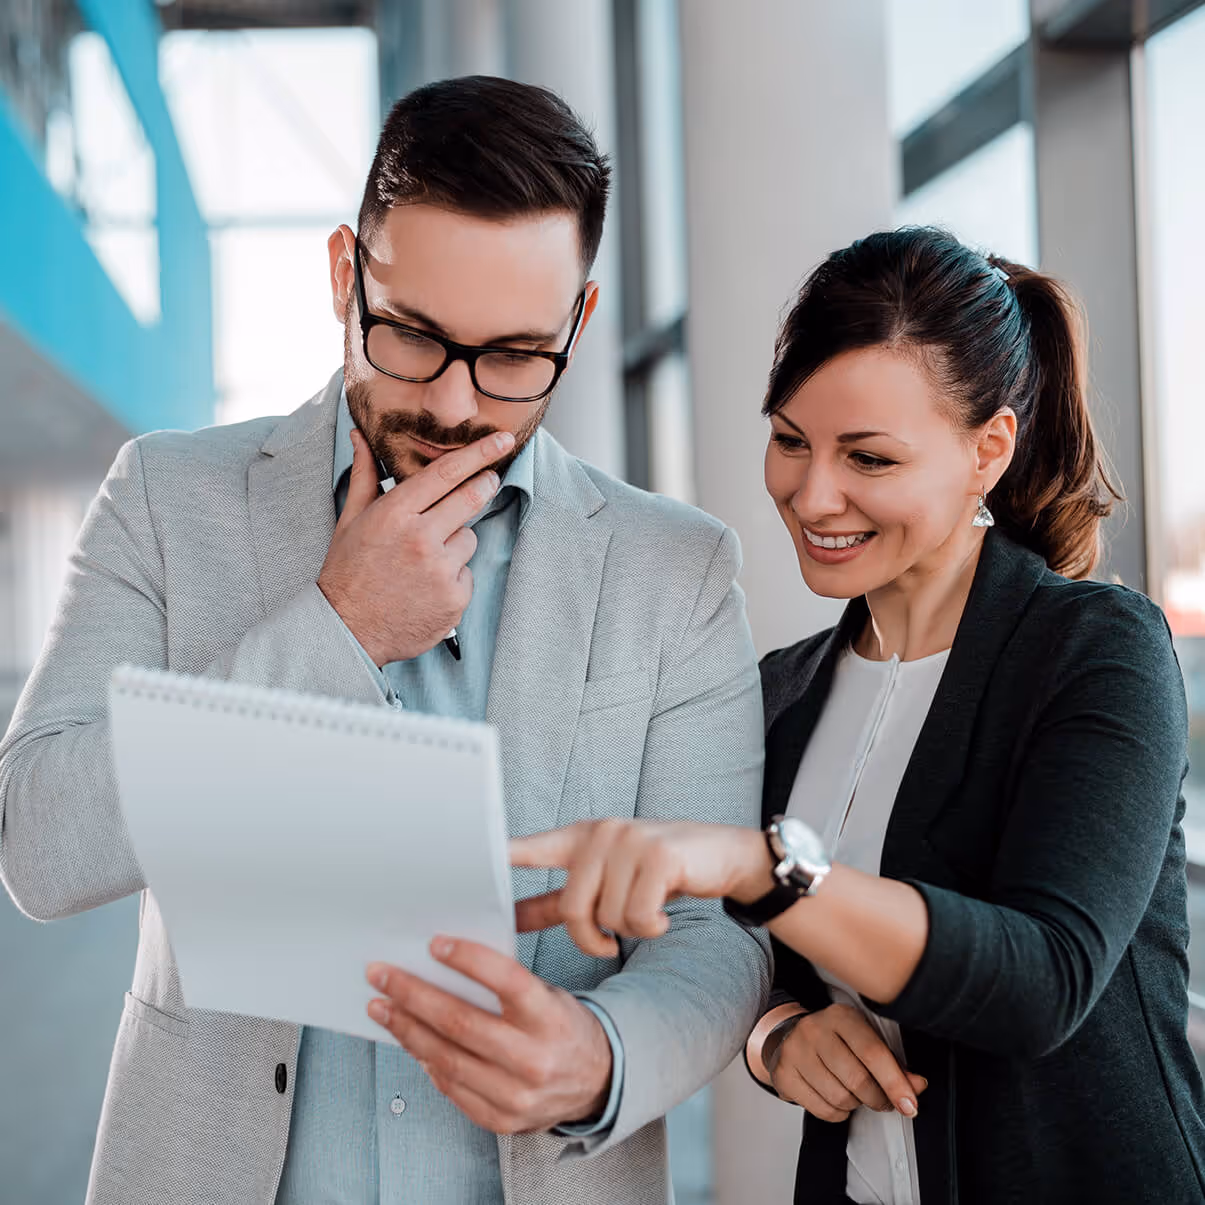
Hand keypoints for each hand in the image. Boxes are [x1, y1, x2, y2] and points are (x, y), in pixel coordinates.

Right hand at [317, 427, 513, 664]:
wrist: (347, 630)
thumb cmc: (348, 571)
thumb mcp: (351, 520)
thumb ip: (364, 475)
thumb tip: (361, 436)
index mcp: (395, 514)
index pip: (446, 473)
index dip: (479, 453)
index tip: (502, 440)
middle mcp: (421, 539)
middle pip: (471, 499)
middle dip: (485, 484)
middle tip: (489, 480)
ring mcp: (440, 571)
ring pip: (469, 539)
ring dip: (456, 543)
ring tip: (424, 561)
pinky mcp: (455, 599)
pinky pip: (467, 574)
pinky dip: (453, 578)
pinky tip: (426, 587)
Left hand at [365, 936, 612, 1133]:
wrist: (597, 1081)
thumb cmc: (562, 1026)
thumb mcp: (548, 994)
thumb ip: (505, 984)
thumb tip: (443, 965)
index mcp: (550, 1017)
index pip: (506, 981)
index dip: (468, 960)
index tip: (434, 944)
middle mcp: (535, 1058)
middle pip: (461, 1023)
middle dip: (413, 995)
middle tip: (383, 976)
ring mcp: (517, 1095)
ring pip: (447, 1058)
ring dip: (407, 1029)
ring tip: (383, 1008)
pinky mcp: (501, 1120)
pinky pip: (452, 1089)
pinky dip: (427, 1063)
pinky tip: (411, 1043)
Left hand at [510, 819, 773, 957]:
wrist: (725, 854)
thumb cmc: (659, 872)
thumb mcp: (608, 877)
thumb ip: (563, 897)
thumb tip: (515, 917)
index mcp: (581, 838)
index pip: (529, 847)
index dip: (497, 859)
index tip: (458, 863)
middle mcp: (600, 834)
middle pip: (571, 908)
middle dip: (589, 939)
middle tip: (609, 944)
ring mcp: (629, 841)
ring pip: (607, 917)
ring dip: (628, 932)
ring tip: (646, 915)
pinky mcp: (658, 855)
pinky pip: (638, 917)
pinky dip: (652, 928)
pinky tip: (664, 916)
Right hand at [771, 1003, 926, 1121]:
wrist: (790, 1036)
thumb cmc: (836, 1041)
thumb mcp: (865, 1040)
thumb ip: (894, 1064)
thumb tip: (916, 1086)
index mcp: (841, 1016)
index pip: (873, 1052)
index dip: (895, 1083)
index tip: (910, 1105)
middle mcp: (815, 1030)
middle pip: (857, 1080)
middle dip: (877, 1099)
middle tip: (881, 1100)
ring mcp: (795, 1051)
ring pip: (840, 1098)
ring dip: (855, 1105)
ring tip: (853, 1093)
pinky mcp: (784, 1074)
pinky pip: (822, 1110)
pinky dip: (837, 1113)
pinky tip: (835, 1098)